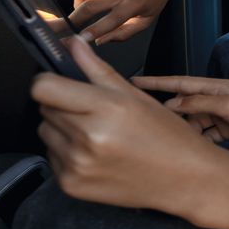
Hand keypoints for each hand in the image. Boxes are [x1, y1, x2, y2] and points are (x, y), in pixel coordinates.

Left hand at [31, 35, 217, 216]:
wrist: (184, 179)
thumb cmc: (167, 137)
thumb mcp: (136, 96)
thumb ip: (97, 69)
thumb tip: (73, 44)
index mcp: (106, 109)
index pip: (43, 88)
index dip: (49, 82)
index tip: (60, 84)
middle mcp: (88, 138)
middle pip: (44, 109)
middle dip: (63, 105)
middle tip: (94, 113)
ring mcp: (77, 164)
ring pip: (45, 133)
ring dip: (63, 130)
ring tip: (97, 136)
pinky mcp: (72, 185)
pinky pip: (52, 157)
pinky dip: (67, 153)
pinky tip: (96, 155)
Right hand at [68, 0, 189, 43]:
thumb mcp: (144, 21)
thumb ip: (122, 34)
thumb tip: (99, 41)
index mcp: (134, 3)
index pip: (107, 22)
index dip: (91, 32)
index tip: (79, 38)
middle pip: (88, 5)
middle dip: (74, 19)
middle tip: (68, 26)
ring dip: (79, 4)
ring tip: (86, 8)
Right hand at [132, 74, 228, 153]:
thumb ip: (199, 105)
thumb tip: (171, 104)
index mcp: (216, 87)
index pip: (180, 83)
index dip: (156, 83)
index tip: (133, 82)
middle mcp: (217, 99)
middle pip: (184, 105)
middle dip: (167, 113)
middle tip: (148, 123)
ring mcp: (223, 115)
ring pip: (193, 122)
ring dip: (183, 130)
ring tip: (168, 140)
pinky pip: (206, 135)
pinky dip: (198, 141)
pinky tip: (190, 148)